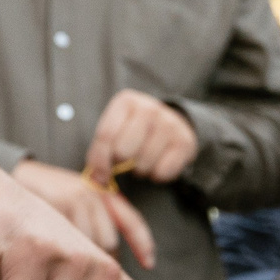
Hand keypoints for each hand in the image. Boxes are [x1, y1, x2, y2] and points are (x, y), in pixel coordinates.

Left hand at [81, 90, 198, 186]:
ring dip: (139, 170)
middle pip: (123, 152)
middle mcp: (149, 109)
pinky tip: (158, 163)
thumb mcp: (116, 128)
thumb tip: (94, 178)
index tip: (98, 176)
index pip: (106, 136)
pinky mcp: (185, 141)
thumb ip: (102, 148)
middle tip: (125, 161)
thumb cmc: (135, 129)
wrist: (172, 123)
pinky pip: (162, 172)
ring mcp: (169, 124)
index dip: (99, 160)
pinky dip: (157, 175)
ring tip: (142, 159)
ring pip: (142, 164)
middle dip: (121, 163)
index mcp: (126, 102)